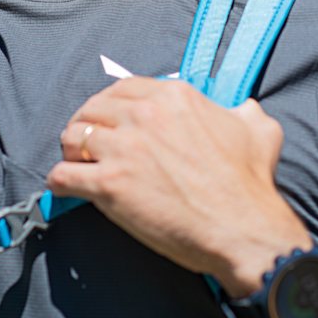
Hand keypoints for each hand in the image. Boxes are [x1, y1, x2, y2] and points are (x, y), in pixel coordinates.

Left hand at [47, 77, 310, 295]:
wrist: (244, 230)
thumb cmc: (250, 183)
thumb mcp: (257, 130)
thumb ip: (244, 111)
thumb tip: (245, 108)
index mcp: (174, 96)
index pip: (123, 87)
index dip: (111, 103)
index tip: (110, 119)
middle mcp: (145, 114)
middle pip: (93, 107)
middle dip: (87, 123)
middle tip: (88, 143)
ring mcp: (124, 148)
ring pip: (73, 136)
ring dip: (71, 150)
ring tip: (76, 163)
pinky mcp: (110, 184)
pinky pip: (64, 175)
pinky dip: (60, 182)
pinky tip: (65, 188)